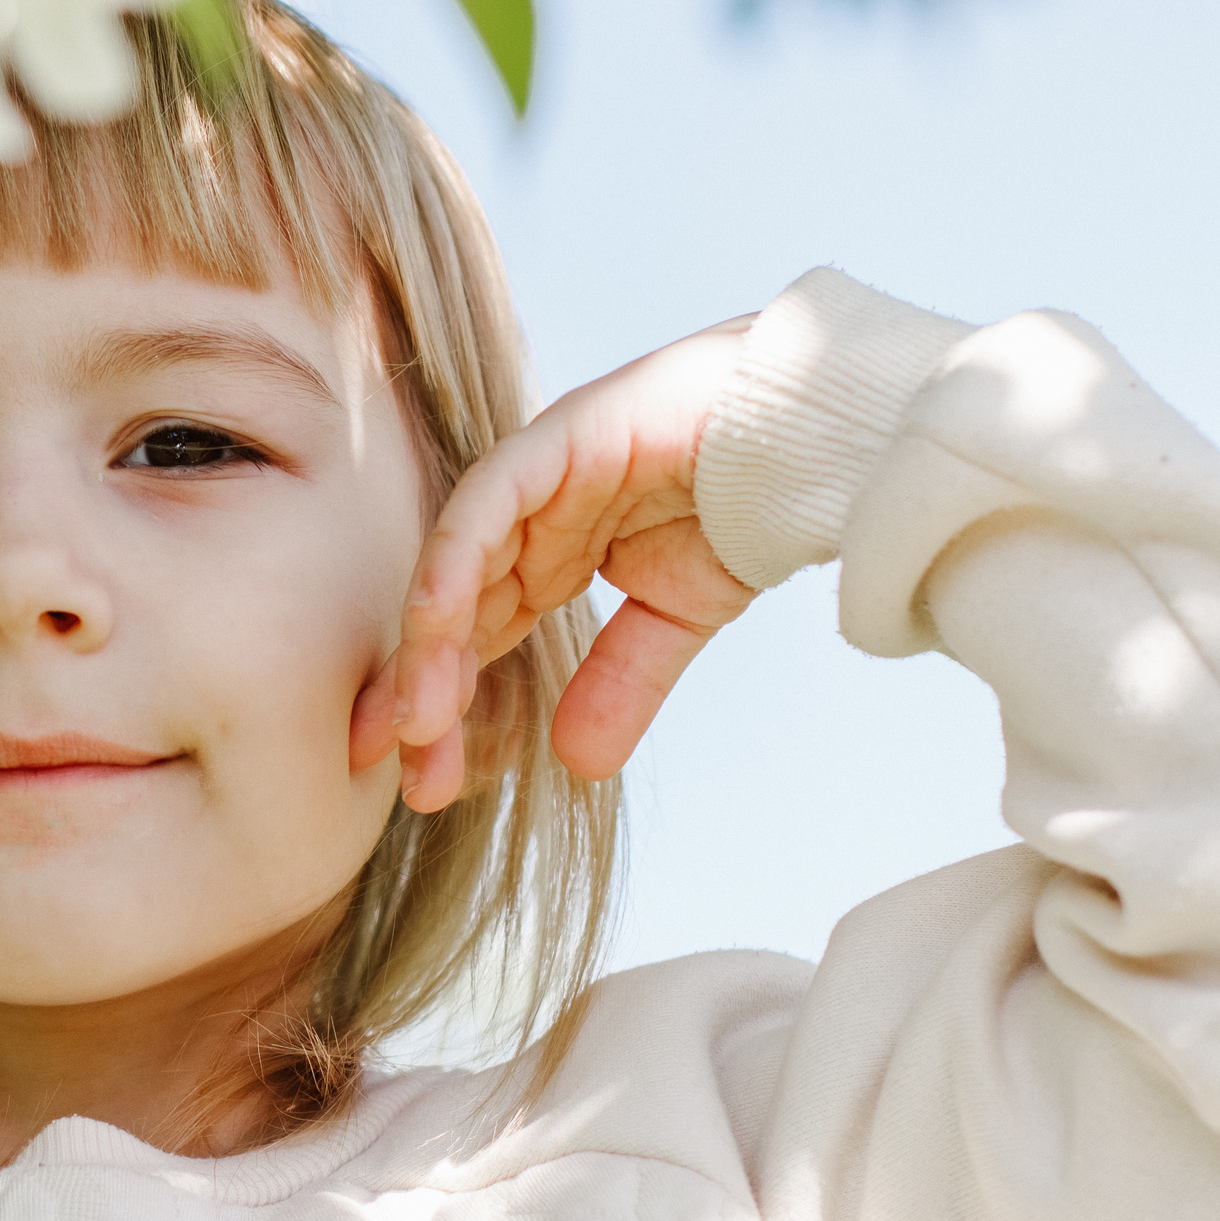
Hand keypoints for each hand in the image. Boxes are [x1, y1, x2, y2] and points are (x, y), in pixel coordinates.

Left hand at [353, 316, 759, 805]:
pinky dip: (456, 562)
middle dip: (419, 692)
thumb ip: (621, 685)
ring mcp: (538, 475)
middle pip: (451, 612)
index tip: (422, 781)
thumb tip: (579, 768)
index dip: (444, 707)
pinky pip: (488, 504)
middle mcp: (529, 518)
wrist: (822, 444)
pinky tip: (436, 625)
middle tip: (397, 771)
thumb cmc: (750, 508)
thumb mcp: (675, 620)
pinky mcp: (559, 439)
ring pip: (457, 564)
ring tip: (419, 725)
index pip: (476, 638)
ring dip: (432, 644)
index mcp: (548, 555)